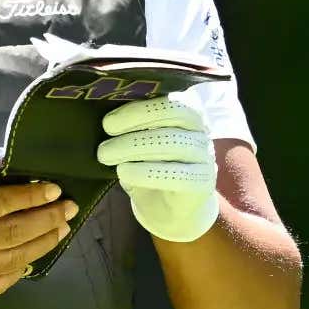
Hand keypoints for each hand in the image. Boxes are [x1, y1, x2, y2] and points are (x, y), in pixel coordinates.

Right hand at [0, 169, 78, 298]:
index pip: (0, 205)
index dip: (31, 196)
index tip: (54, 188)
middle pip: (14, 234)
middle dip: (47, 219)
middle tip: (69, 208)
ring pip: (12, 261)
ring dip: (41, 244)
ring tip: (60, 229)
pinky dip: (19, 272)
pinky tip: (31, 258)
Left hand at [96, 95, 218, 242]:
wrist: (169, 211)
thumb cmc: (151, 168)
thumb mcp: (139, 144)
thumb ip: (129, 127)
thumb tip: (103, 115)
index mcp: (185, 112)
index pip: (168, 98)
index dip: (138, 107)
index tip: (109, 122)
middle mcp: (200, 129)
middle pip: (174, 113)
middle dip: (135, 121)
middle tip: (105, 137)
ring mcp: (205, 155)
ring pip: (173, 142)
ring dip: (134, 146)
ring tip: (106, 155)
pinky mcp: (203, 182)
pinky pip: (178, 174)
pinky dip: (146, 172)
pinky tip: (124, 172)